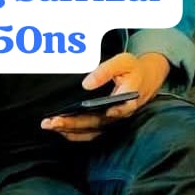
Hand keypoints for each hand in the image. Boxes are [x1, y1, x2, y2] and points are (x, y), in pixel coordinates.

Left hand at [41, 52, 169, 142]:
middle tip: (52, 121)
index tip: (97, 114)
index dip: (106, 114)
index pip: (117, 110)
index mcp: (128, 99)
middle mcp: (119, 115)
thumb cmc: (133, 70)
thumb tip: (86, 84)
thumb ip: (105, 71)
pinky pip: (90, 133)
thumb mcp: (123, 62)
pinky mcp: (106, 124)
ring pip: (91, 132)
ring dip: (69, 131)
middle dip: (72, 123)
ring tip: (50, 126)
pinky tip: (60, 129)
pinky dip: (74, 133)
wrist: (145, 79)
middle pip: (96, 123)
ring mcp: (112, 122)